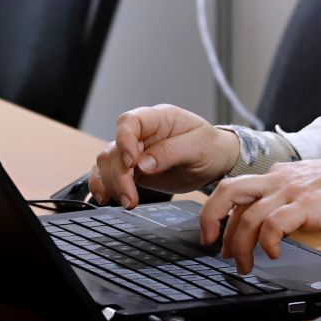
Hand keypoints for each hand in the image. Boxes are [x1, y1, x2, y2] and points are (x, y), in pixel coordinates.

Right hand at [89, 104, 241, 208]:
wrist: (216, 163)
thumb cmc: (211, 147)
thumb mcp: (199, 146)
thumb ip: (171, 152)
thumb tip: (143, 163)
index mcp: (159, 118)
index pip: (130, 121)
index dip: (124, 140)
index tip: (131, 161)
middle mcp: (142, 134)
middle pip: (115, 147)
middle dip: (119, 174)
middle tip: (130, 196)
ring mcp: (135, 152)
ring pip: (108, 163)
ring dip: (112, 183)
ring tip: (128, 202)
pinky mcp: (133, 170)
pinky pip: (108, 175)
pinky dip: (104, 186)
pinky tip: (107, 198)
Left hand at [199, 151, 320, 273]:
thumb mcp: (307, 188)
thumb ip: (286, 200)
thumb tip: (268, 228)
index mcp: (278, 173)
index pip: (236, 191)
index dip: (219, 215)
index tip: (216, 236)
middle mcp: (279, 178)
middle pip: (229, 191)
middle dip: (211, 219)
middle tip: (211, 245)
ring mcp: (291, 190)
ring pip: (247, 216)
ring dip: (240, 246)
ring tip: (245, 265)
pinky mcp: (306, 205)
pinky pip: (273, 225)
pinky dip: (267, 243)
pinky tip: (273, 254)